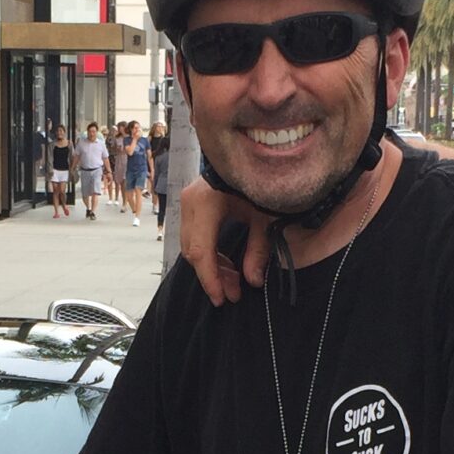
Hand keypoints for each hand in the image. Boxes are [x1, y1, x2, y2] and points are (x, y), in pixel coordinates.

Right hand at [178, 175, 268, 305]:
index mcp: (205, 202)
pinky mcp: (192, 204)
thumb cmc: (260, 180)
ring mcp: (188, 201)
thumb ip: (258, 249)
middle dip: (213, 276)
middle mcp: (190, 202)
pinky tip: (227, 265)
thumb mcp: (265, 216)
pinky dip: (210, 253)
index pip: (201, 251)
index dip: (210, 278)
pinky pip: (195, 237)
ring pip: (192, 246)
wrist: (254, 155)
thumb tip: (253, 281)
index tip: (221, 298)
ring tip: (234, 281)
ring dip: (212, 266)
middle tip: (233, 294)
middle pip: (193, 251)